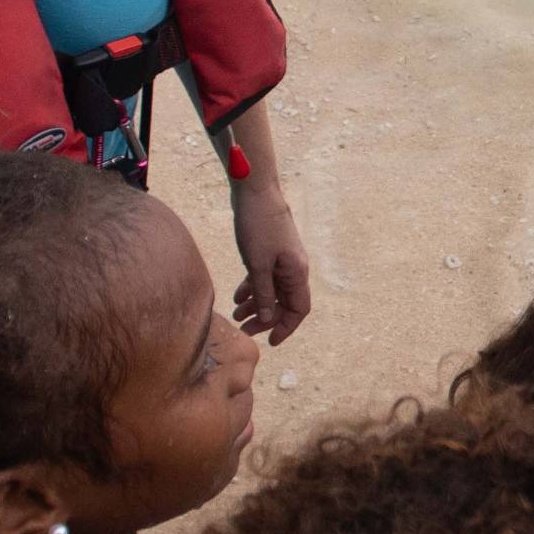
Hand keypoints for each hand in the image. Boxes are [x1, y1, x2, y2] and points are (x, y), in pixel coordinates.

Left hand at [228, 177, 314, 342]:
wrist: (255, 191)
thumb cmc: (258, 225)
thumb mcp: (257, 264)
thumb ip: (263, 293)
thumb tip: (267, 319)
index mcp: (296, 272)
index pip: (298, 309)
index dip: (286, 327)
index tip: (270, 341)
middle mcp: (293, 268)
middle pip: (283, 302)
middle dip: (265, 319)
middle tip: (244, 330)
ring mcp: (282, 259)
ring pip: (272, 290)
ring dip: (256, 305)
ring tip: (235, 316)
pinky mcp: (270, 251)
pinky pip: (264, 277)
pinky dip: (252, 288)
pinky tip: (237, 297)